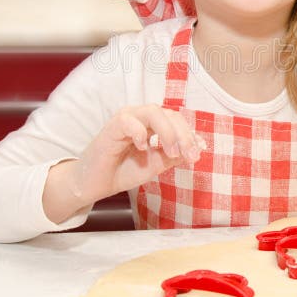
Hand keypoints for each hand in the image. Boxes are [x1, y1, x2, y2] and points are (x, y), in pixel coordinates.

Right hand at [77, 104, 205, 201]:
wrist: (95, 185)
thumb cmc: (122, 171)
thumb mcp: (155, 165)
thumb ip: (174, 155)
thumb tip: (200, 147)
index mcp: (152, 124)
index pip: (176, 120)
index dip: (190, 135)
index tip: (196, 155)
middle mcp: (140, 117)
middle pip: (169, 114)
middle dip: (183, 135)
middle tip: (189, 155)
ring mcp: (126, 120)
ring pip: (152, 111)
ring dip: (167, 132)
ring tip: (171, 152)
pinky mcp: (111, 128)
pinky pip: (128, 121)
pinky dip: (139, 133)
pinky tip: (143, 147)